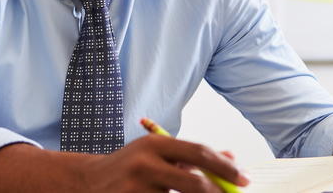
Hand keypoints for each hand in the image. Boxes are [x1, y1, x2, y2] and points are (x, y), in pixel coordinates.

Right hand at [76, 134, 249, 192]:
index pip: (199, 152)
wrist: (87, 182)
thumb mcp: (158, 154)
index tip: (244, 178)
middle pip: (195, 183)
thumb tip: (231, 159)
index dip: (226, 167)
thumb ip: (191, 157)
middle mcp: (145, 163)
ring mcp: (136, 188)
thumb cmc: (131, 168)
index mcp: (155, 144)